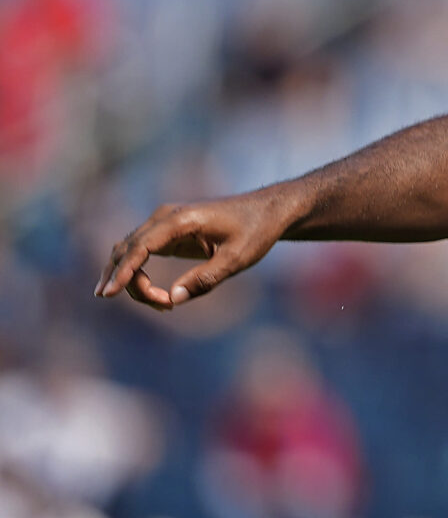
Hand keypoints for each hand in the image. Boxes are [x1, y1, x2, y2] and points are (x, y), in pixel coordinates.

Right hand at [96, 187, 300, 310]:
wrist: (268, 210)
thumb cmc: (256, 231)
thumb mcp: (238, 258)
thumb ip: (206, 278)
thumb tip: (174, 297)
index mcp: (181, 219)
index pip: (139, 247)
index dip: (122, 272)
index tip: (109, 294)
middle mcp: (165, 216)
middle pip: (128, 250)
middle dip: (130, 282)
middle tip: (162, 307)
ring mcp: (163, 222)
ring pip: (129, 251)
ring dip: (133, 280)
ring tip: (161, 305)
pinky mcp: (167, 231)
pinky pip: (140, 252)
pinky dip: (138, 273)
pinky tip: (153, 295)